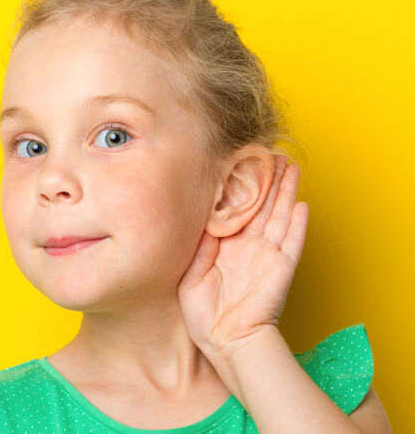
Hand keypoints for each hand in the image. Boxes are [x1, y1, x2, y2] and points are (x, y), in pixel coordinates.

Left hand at [178, 155, 308, 360]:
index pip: (237, 209)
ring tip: (291, 167)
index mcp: (227, 247)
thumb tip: (201, 219)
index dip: (242, 186)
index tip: (243, 162)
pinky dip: (297, 224)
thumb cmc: (204, 314)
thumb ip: (199, 247)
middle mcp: (249, 247)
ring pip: (279, 216)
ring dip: (286, 192)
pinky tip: (302, 204)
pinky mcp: (281, 269)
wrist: (224, 341)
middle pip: (262, 205)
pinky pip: (292, 242)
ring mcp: (267, 256)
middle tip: (273, 152)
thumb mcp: (191, 275)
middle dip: (269, 179)